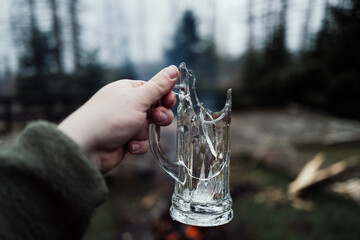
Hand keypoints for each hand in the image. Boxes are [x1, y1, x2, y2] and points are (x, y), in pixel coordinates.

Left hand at [58, 66, 178, 172]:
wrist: (87, 146)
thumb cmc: (109, 118)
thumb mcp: (138, 98)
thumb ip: (159, 86)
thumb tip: (174, 69)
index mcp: (128, 90)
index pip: (155, 90)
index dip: (165, 96)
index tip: (168, 101)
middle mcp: (128, 105)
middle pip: (156, 109)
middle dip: (159, 116)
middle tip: (155, 118)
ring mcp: (126, 123)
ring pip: (150, 128)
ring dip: (145, 133)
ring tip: (135, 134)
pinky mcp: (125, 140)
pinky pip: (142, 142)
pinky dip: (137, 145)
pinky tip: (127, 145)